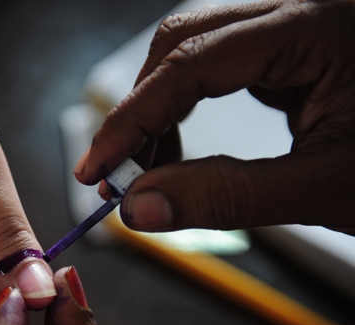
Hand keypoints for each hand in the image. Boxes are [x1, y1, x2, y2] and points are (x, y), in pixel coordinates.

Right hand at [75, 0, 354, 235]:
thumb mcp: (327, 189)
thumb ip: (227, 197)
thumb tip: (138, 208)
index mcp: (318, 26)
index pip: (193, 62)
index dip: (132, 118)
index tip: (95, 169)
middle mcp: (300, 11)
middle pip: (184, 43)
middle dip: (141, 110)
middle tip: (114, 173)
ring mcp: (295, 29)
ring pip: (195, 53)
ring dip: (160, 112)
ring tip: (148, 170)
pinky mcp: (291, 52)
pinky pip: (218, 69)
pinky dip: (187, 111)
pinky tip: (181, 150)